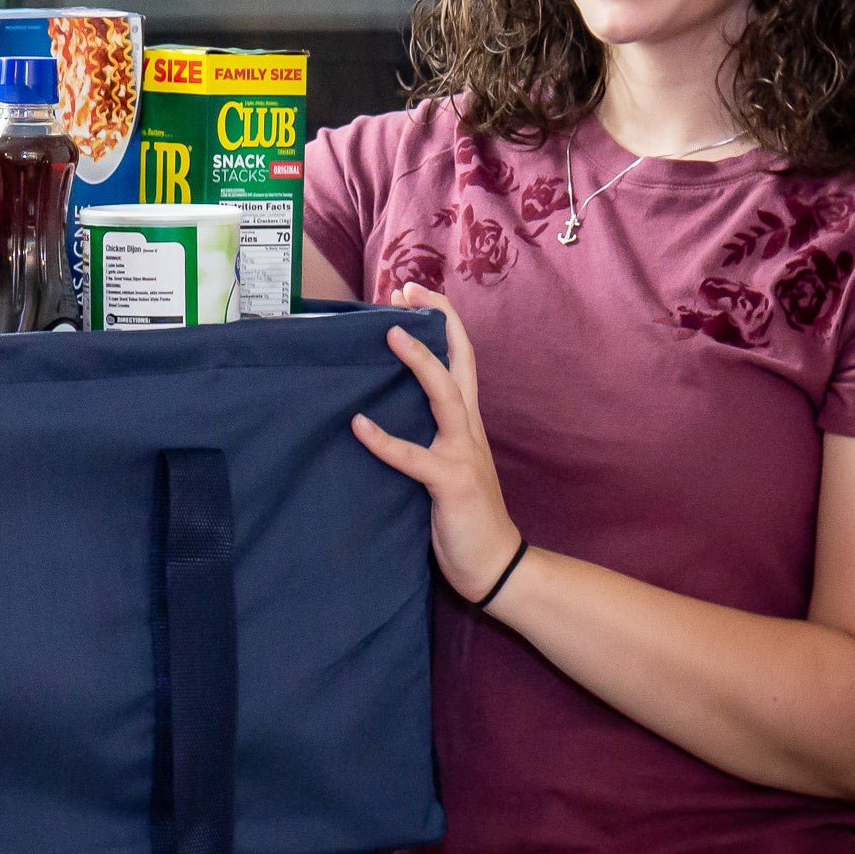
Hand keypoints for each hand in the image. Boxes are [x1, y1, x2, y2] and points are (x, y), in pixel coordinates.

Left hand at [352, 284, 523, 602]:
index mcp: (466, 423)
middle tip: (408, 289)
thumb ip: (425, 436)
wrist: (495, 564)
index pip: (459, 360)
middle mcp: (468, 429)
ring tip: (389, 333)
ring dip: (419, 363)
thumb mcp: (444, 465)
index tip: (414, 292)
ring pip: (445, 395)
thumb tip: (380, 409)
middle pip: (460, 361)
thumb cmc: (463, 515)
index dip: (442, 323)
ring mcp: (463, 453)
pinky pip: (414, 457)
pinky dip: (385, 441)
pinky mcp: (451, 482)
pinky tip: (359, 425)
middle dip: (439, 320)